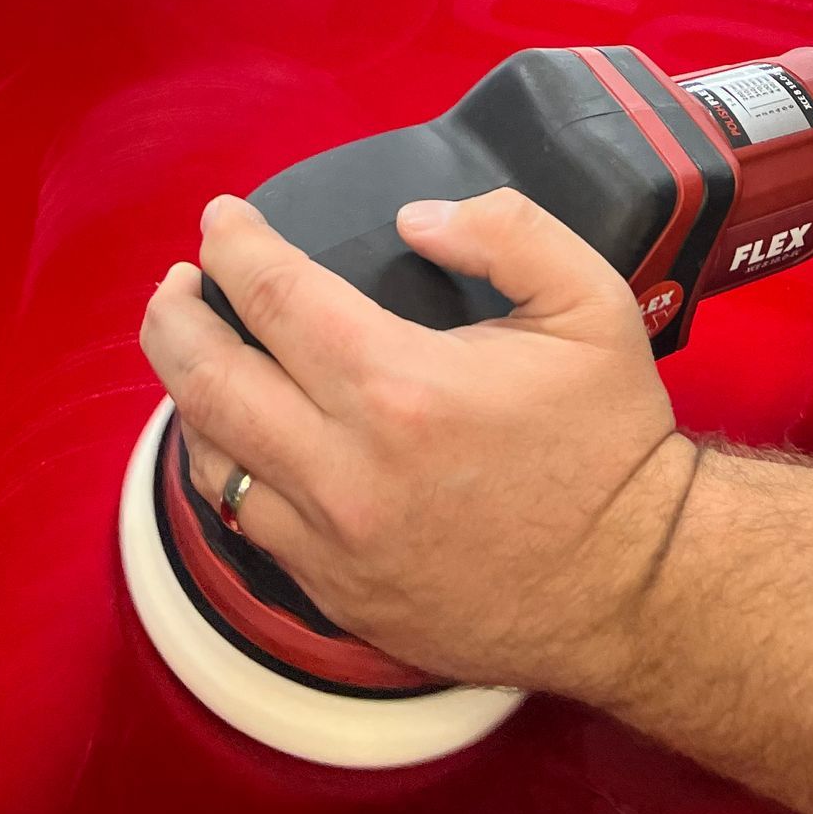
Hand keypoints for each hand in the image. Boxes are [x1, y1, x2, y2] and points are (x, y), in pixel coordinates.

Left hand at [139, 189, 698, 702]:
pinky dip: (228, 465)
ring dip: (189, 392)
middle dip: (175, 316)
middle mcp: (345, 468)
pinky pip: (248, 522)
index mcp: (399, 385)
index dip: (234, 245)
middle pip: (208, 378)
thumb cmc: (612, 438)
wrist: (637, 586)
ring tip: (196, 349)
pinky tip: (240, 433)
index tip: (222, 218)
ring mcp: (333, 543)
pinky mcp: (337, 595)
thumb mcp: (589, 300)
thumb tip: (414, 218)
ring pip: (212, 458)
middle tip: (180, 281)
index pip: (274, 295)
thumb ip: (505, 230)